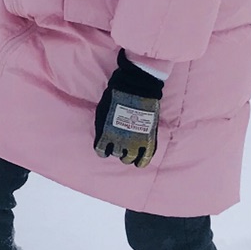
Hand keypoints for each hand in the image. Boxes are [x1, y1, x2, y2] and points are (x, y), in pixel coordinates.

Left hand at [95, 50, 163, 167]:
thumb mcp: (102, 111)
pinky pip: (145, 158)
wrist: (137, 87)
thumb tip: (103, 137)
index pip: (102, 151)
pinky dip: (142, 162)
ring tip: (130, 150)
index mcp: (106, 133)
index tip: (106, 148)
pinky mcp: (148, 139)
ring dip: (128, 156)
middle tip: (121, 144)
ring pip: (129, 159)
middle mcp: (119, 140)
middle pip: (117, 154)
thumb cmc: (116, 96)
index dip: (104, 150)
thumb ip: (102, 127)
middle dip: (118, 150)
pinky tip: (139, 162)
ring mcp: (135, 141)